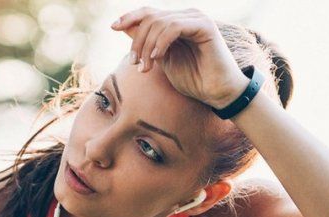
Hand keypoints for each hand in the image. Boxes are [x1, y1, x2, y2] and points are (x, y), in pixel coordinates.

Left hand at [110, 7, 249, 108]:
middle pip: (150, 18)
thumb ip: (146, 43)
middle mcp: (186, 16)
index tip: (113, 27)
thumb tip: (124, 27)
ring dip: (147, 47)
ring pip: (159, 23)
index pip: (148, 12)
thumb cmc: (192, 79)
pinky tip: (157, 58)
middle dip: (137, 42)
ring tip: (145, 68)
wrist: (215, 92)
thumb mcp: (161, 59)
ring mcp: (196, 19)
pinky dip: (161, 42)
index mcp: (176, 22)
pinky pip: (174, 27)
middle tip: (135, 64)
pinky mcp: (205, 26)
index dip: (129, 17)